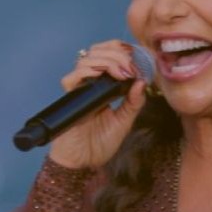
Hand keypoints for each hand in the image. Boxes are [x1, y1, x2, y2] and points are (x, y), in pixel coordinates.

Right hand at [48, 40, 147, 168]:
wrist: (83, 161)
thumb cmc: (101, 143)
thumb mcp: (125, 121)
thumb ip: (134, 102)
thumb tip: (142, 82)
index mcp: (105, 85)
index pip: (110, 54)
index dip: (122, 50)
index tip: (139, 57)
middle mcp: (91, 82)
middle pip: (98, 51)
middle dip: (118, 53)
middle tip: (132, 67)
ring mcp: (80, 89)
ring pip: (87, 59)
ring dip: (107, 61)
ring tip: (122, 73)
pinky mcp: (69, 98)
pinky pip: (72, 77)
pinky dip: (87, 71)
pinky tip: (102, 77)